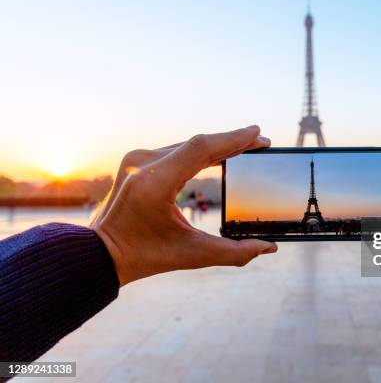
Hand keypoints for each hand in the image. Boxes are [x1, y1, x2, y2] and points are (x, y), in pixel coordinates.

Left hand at [91, 125, 276, 285]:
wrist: (102, 253)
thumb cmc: (146, 256)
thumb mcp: (193, 255)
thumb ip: (234, 252)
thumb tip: (269, 247)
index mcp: (154, 182)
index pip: (201, 149)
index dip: (232, 139)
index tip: (258, 133)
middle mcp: (144, 163)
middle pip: (197, 143)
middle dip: (232, 142)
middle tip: (261, 142)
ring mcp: (138, 159)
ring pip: (188, 145)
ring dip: (218, 145)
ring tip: (247, 146)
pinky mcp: (137, 161)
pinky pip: (176, 150)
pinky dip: (201, 152)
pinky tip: (221, 154)